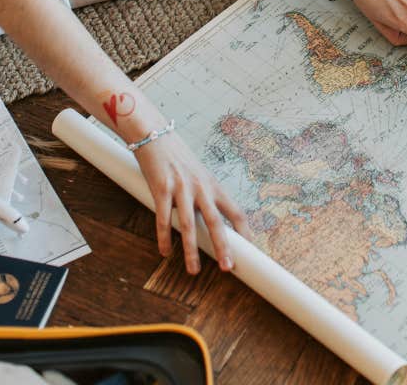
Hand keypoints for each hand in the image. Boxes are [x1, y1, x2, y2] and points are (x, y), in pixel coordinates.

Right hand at [134, 131, 250, 273]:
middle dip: (223, 246)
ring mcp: (182, 188)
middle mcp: (201, 187)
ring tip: (194, 270)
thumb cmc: (178, 157)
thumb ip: (204, 196)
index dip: (245, 232)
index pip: (236, 211)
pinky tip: (165, 252)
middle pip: (216, 221)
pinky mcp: (161, 188)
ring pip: (189, 224)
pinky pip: (163, 218)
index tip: (251, 250)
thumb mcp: (198, 175)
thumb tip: (210, 222)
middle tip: (228, 268)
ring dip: (191, 250)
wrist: (155, 135)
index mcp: (213, 185)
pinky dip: (164, 237)